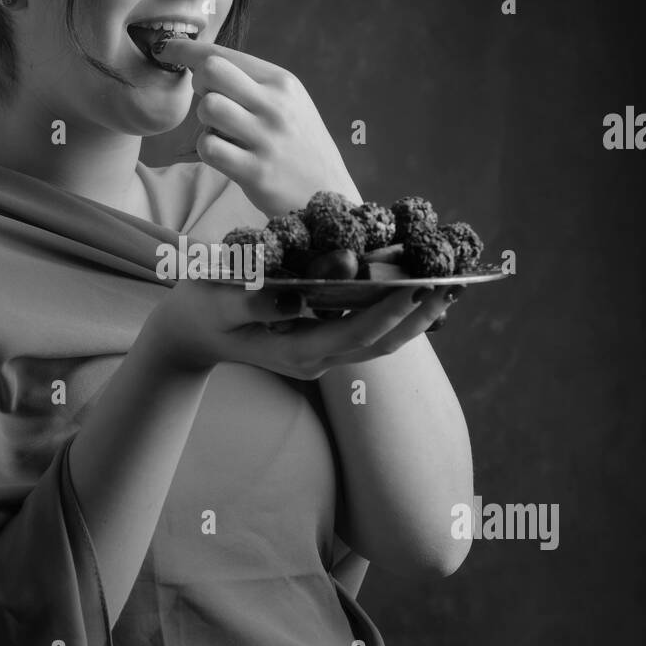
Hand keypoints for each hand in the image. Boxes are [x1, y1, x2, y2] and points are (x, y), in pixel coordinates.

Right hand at [145, 276, 449, 377]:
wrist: (190, 332)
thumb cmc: (200, 308)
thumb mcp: (214, 300)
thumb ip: (251, 300)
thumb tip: (293, 299)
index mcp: (294, 351)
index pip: (354, 333)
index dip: (389, 312)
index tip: (417, 287)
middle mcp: (315, 359)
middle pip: (379, 344)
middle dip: (418, 316)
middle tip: (454, 285)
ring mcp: (320, 355)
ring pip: (379, 342)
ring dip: (415, 318)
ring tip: (450, 288)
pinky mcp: (322, 342)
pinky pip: (367, 331)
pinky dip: (394, 313)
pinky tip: (417, 290)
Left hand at [155, 35, 361, 217]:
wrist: (328, 194)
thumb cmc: (298, 145)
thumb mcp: (289, 103)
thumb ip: (252, 83)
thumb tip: (201, 63)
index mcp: (282, 82)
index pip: (223, 53)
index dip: (186, 49)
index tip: (167, 48)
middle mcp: (276, 105)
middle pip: (212, 70)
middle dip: (198, 83)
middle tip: (208, 100)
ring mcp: (266, 138)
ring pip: (208, 108)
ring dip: (204, 121)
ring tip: (222, 131)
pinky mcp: (255, 171)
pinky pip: (209, 147)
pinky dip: (207, 149)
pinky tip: (225, 155)